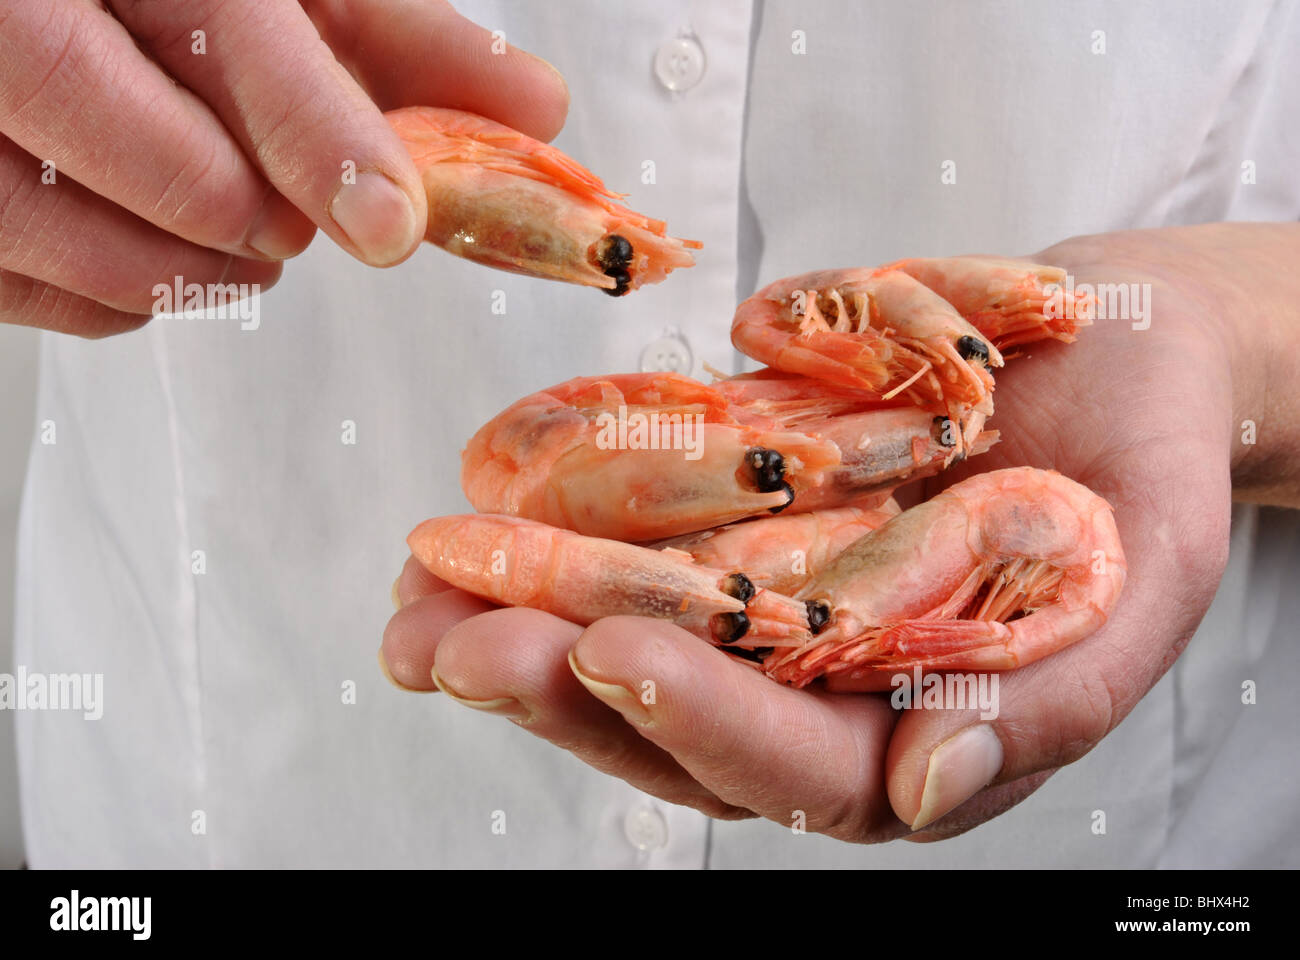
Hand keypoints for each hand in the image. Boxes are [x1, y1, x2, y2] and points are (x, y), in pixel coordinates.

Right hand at [0, 0, 567, 335]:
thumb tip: (536, 109)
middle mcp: (17, 19)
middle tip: (283, 216)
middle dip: (256, 214)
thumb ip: (398, 40)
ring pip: (81, 237)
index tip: (390, 218)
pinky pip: (24, 286)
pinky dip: (109, 298)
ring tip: (225, 233)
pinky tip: (149, 255)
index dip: (320, 133)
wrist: (36, 3)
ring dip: (188, 268)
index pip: (232, 32)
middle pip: (163, 157)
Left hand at [380, 223, 1296, 841]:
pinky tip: (478, 502)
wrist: (1116, 360)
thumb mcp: (1140, 586)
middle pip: (674, 715)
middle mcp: (819, 682)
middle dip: (557, 683)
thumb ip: (1049, 703)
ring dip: (520, 617)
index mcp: (910, 732)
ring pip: (631, 633)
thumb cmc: (1144, 476)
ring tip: (421, 595)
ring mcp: (768, 600)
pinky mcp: (740, 518)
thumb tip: (925, 782)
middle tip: (450, 644)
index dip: (700, 719)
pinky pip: (638, 535)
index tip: (612, 651)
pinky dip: (557, 520)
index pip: (793, 765)